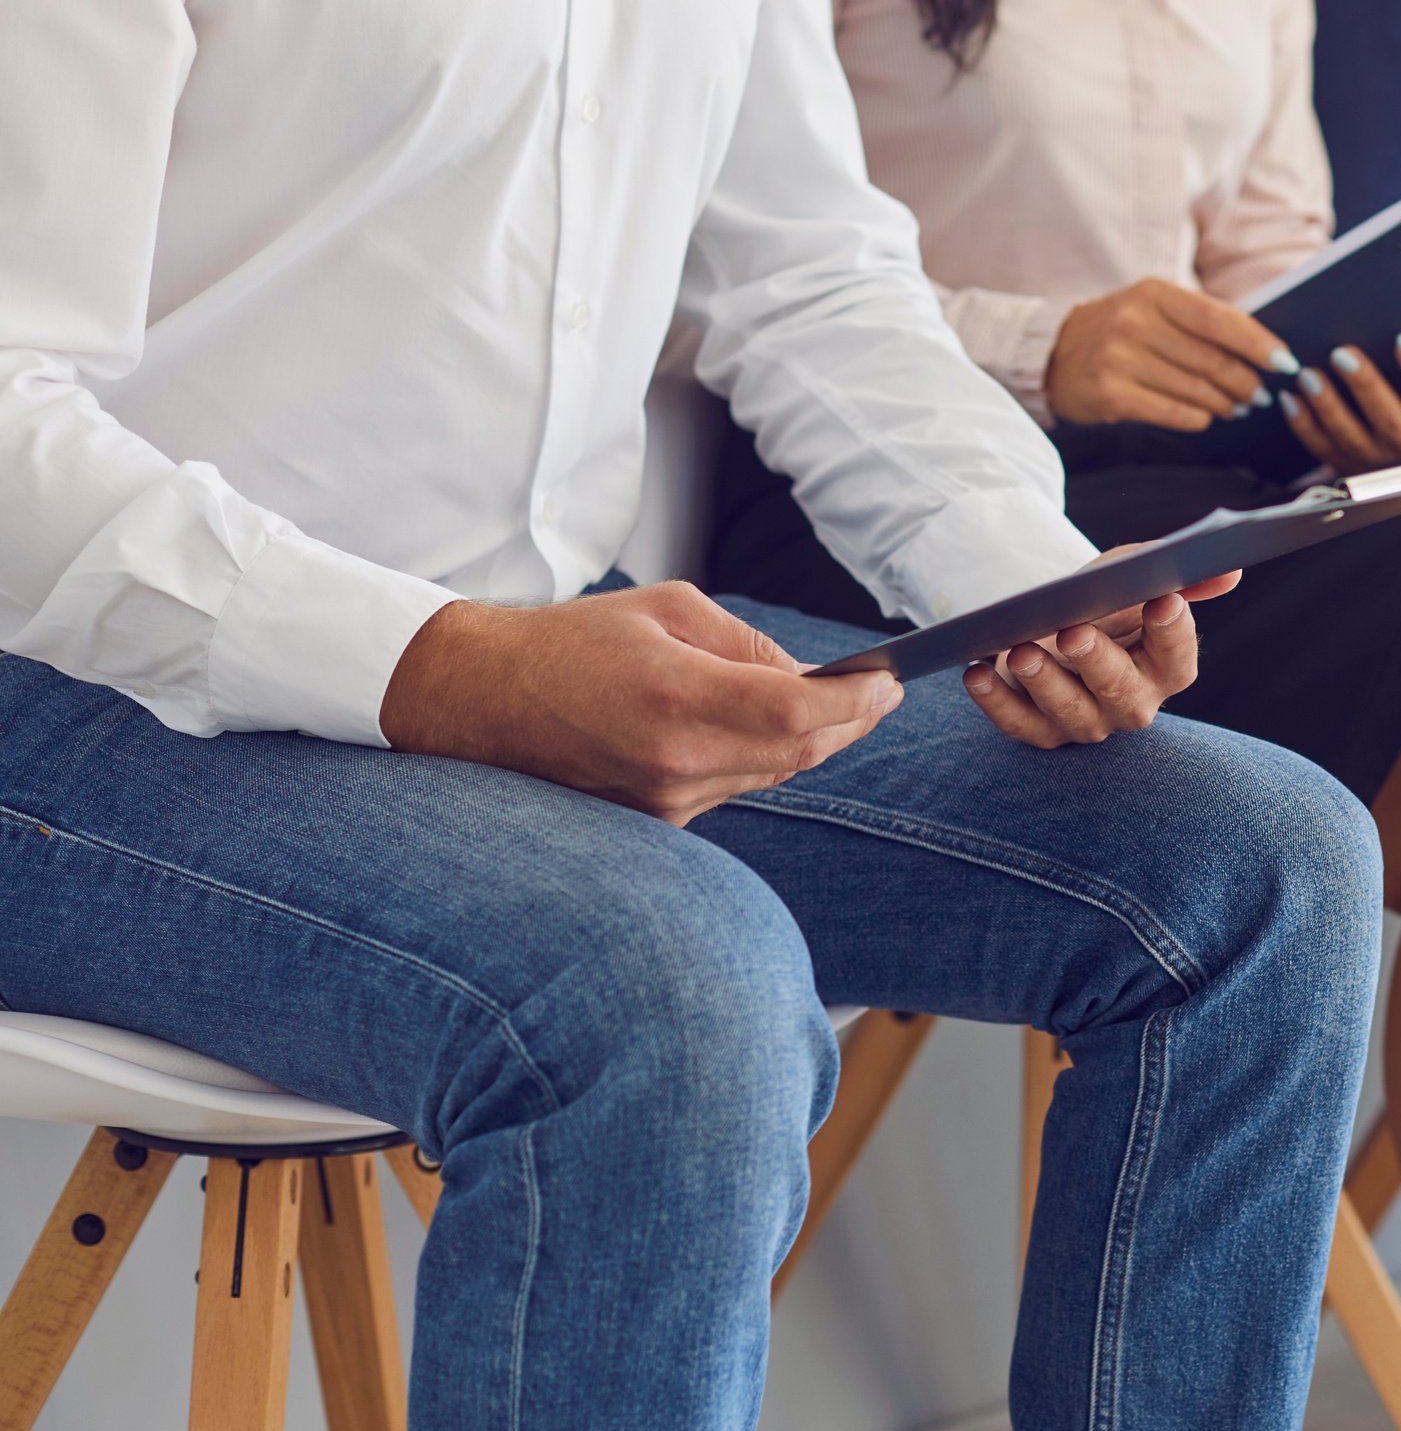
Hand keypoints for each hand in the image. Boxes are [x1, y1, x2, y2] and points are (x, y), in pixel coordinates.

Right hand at [379, 583, 902, 826]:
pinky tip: (773, 731)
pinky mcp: (656, 822)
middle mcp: (675, 759)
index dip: (855, 700)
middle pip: (799, 751)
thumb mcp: (665, 608)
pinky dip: (764, 759)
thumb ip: (746, 644)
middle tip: (880, 694)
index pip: (798, 710)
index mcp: (675, 695)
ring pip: (773, 774)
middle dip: (850, 722)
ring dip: (813, 742)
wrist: (482, 701)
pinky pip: (736, 789)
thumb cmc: (572, 642)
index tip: (888, 683)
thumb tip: (810, 675)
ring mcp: (665, 799)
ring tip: (840, 706)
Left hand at [962, 562, 1242, 748]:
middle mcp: (1132, 704)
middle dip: (1098, 662)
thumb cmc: (1100, 604)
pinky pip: (1020, 726)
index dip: (1172, 631)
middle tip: (1074, 630)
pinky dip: (997, 702)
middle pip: (1123, 692)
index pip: (1178, 657)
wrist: (1053, 627)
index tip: (1162, 598)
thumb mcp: (1130, 580)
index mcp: (1165, 668)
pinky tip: (976, 672)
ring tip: (1019, 649)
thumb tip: (1228, 571)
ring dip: (1043, 682)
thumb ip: (1172, 574)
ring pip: (1070, 713)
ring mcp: (1087, 724)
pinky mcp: (1043, 733)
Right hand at [1046, 279, 1297, 429]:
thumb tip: (1262, 348)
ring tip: (1239, 407)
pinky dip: (1198, 417)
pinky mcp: (1109, 393)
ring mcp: (1118, 358)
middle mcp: (1135, 321)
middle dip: (1246, 381)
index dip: (1257, 343)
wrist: (1053, 353)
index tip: (1285, 361)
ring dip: (1226, 403)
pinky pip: (1173, 412)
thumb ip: (1200, 321)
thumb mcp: (1154, 309)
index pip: (1218, 319)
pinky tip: (1206, 416)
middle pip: (1211, 360)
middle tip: (1261, 394)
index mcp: (1154, 292)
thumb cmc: (1120, 331)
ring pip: (1195, 389)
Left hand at [1278, 333, 1400, 470]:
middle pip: (1387, 418)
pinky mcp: (1345, 470)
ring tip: (1308, 374)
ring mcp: (1375, 465)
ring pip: (1348, 435)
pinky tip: (1290, 398)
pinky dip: (1303, 425)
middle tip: (1341, 351)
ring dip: (1327, 405)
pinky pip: (1320, 448)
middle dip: (1365, 385)